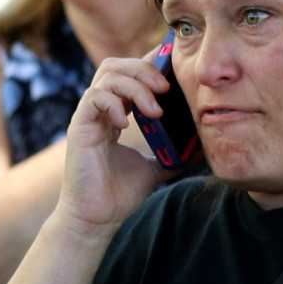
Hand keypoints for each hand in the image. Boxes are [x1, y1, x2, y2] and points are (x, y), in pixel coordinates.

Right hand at [58, 53, 172, 235]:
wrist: (98, 218)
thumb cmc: (120, 194)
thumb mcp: (156, 167)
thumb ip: (174, 153)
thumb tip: (203, 146)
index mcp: (116, 114)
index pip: (128, 73)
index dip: (148, 65)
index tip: (172, 73)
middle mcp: (100, 111)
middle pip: (116, 65)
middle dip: (143, 69)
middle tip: (165, 88)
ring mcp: (88, 117)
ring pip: (107, 76)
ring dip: (135, 87)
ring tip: (154, 110)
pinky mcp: (79, 128)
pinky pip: (93, 98)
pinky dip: (114, 103)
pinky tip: (127, 123)